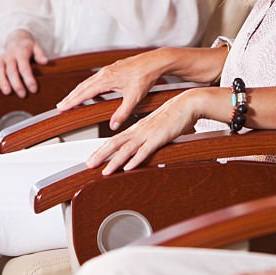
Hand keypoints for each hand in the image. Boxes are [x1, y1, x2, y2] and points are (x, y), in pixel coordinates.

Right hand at [0, 30, 47, 97]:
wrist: (15, 40)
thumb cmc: (27, 48)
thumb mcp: (36, 47)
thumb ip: (40, 54)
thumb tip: (45, 61)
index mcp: (21, 53)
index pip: (24, 67)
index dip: (29, 79)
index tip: (33, 90)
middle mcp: (9, 56)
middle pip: (11, 71)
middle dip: (16, 84)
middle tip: (22, 95)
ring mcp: (0, 58)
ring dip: (2, 82)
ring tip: (7, 93)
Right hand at [57, 49, 170, 129]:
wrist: (154, 62)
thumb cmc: (145, 77)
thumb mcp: (134, 98)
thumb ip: (122, 113)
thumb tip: (113, 126)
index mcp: (106, 79)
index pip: (84, 92)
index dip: (72, 101)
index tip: (61, 108)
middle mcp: (104, 73)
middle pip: (82, 87)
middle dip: (71, 97)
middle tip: (60, 106)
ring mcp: (108, 69)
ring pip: (88, 82)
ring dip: (79, 91)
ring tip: (71, 100)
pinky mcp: (113, 69)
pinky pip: (96, 79)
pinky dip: (89, 86)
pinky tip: (92, 92)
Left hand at [84, 91, 200, 173]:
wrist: (187, 104)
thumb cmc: (174, 115)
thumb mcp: (156, 126)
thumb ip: (147, 137)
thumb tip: (140, 148)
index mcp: (137, 128)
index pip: (114, 139)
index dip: (101, 149)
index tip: (91, 157)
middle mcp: (139, 130)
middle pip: (114, 143)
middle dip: (100, 155)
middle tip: (88, 165)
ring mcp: (148, 134)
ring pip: (127, 149)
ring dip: (114, 161)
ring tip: (104, 171)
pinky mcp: (159, 138)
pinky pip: (145, 150)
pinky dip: (135, 159)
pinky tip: (128, 167)